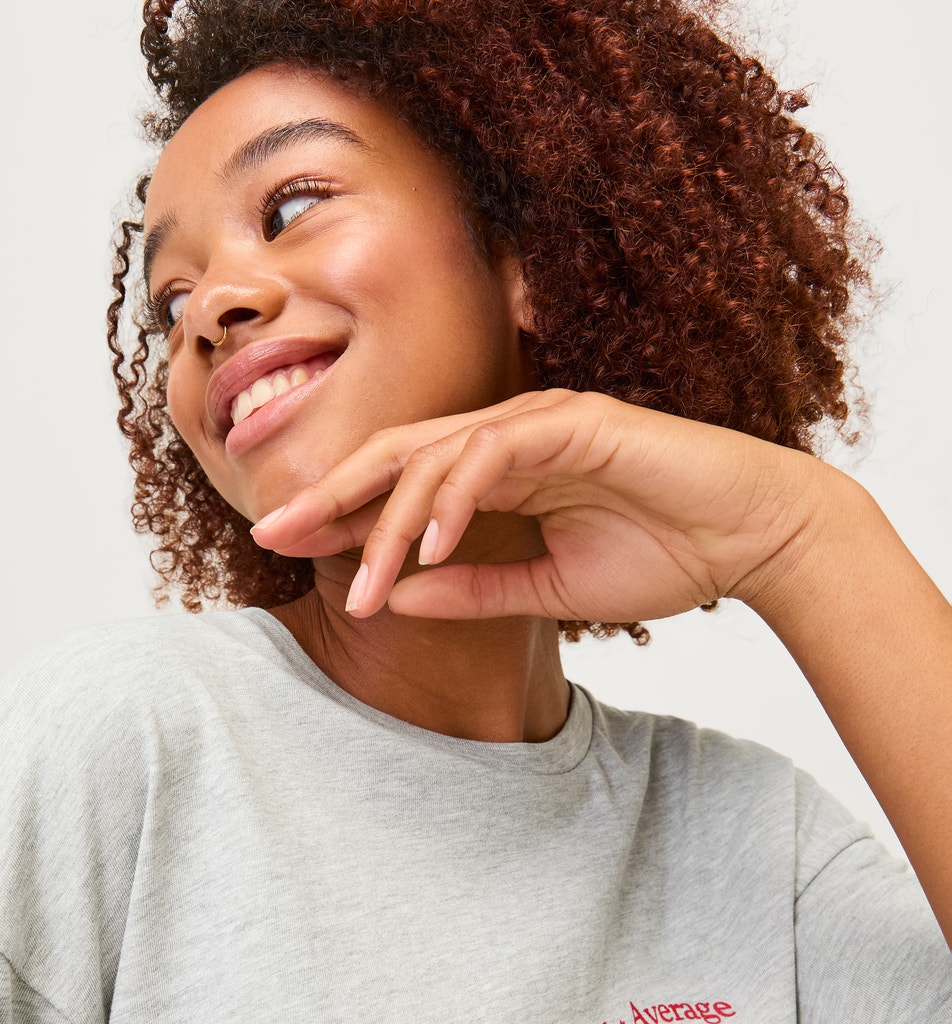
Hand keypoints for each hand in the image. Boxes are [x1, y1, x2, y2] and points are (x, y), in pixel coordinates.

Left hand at [251, 389, 826, 622]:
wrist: (752, 539)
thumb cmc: (664, 556)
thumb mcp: (548, 592)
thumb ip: (476, 592)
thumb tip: (401, 601)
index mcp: (500, 470)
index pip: (401, 485)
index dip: (341, 514)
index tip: (286, 547)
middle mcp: (509, 436)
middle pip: (396, 456)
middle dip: (331, 496)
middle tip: (272, 533)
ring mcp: (540, 423)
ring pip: (436, 456)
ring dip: (392, 522)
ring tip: (361, 582)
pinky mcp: (576, 422)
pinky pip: (494, 453)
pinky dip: (457, 498)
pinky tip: (431, 548)